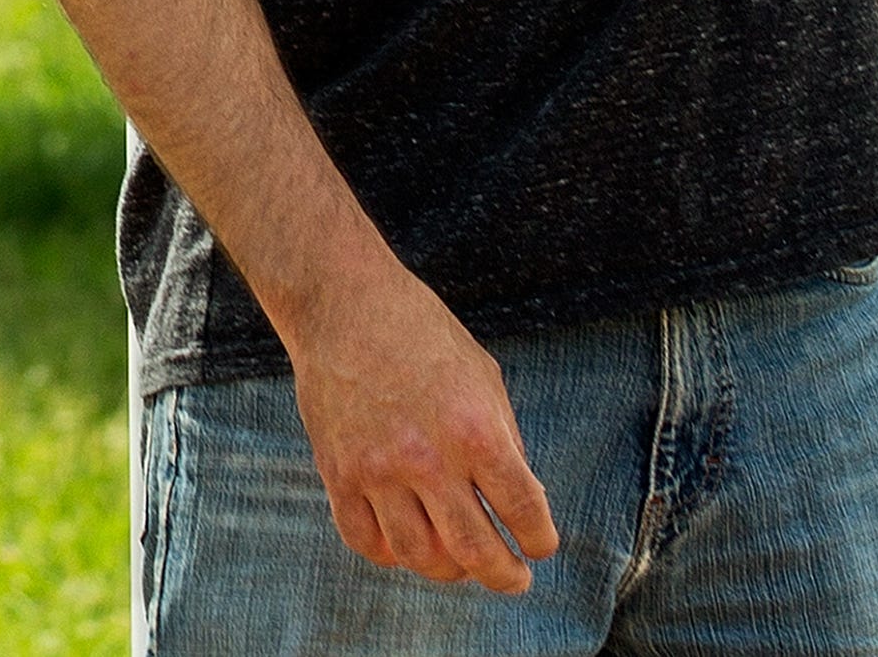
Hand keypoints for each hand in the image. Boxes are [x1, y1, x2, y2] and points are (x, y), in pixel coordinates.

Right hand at [284, 264, 555, 590]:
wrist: (342, 301)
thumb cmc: (422, 333)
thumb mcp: (483, 378)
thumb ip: (504, 443)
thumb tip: (518, 508)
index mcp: (474, 429)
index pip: (524, 513)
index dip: (540, 541)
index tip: (539, 546)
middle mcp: (427, 456)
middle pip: (476, 552)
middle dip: (505, 575)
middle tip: (513, 577)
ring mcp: (377, 469)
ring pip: (421, 557)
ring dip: (449, 570)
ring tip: (459, 560)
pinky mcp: (337, 472)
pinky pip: (366, 541)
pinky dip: (392, 554)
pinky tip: (407, 541)